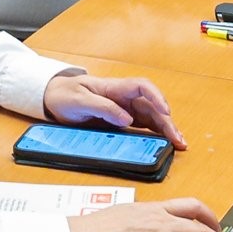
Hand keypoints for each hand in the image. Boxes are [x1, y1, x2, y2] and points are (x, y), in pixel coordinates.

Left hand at [45, 72, 184, 145]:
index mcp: (115, 88)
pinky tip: (164, 144)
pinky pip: (142, 127)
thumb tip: (127, 120)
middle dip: (167, 121)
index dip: (156, 97)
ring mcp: (124, 110)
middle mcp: (124, 98)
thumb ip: (103, 108)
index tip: (165, 111)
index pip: (142, 87)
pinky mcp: (121, 122)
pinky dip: (155, 135)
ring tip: (178, 144)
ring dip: (166, 129)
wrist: (53, 98)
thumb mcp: (79, 101)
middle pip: (152, 106)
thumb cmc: (66, 95)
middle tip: (178, 138)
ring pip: (151, 118)